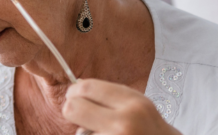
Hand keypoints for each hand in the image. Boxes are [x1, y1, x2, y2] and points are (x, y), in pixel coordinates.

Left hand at [63, 79, 181, 134]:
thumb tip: (76, 89)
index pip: (88, 88)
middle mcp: (124, 122)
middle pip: (73, 108)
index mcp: (133, 103)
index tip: (73, 95)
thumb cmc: (147, 125)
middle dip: (70, 109)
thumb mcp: (136, 103)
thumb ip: (109, 96)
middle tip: (76, 113)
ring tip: (104, 133)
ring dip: (85, 132)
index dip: (74, 91)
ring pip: (80, 132)